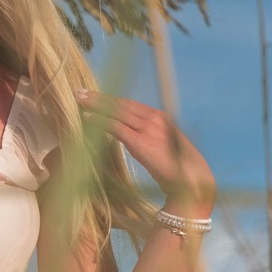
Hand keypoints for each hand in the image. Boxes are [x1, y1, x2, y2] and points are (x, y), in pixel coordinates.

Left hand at [75, 89, 215, 216]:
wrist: (190, 179)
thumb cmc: (176, 165)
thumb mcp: (162, 142)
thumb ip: (147, 132)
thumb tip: (129, 130)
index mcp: (160, 116)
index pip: (129, 103)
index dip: (111, 98)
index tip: (96, 94)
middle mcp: (154, 118)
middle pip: (121, 104)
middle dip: (100, 97)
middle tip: (81, 92)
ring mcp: (148, 129)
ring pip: (116, 112)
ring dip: (96, 105)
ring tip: (80, 100)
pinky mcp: (141, 141)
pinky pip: (115, 127)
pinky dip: (100, 121)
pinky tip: (88, 118)